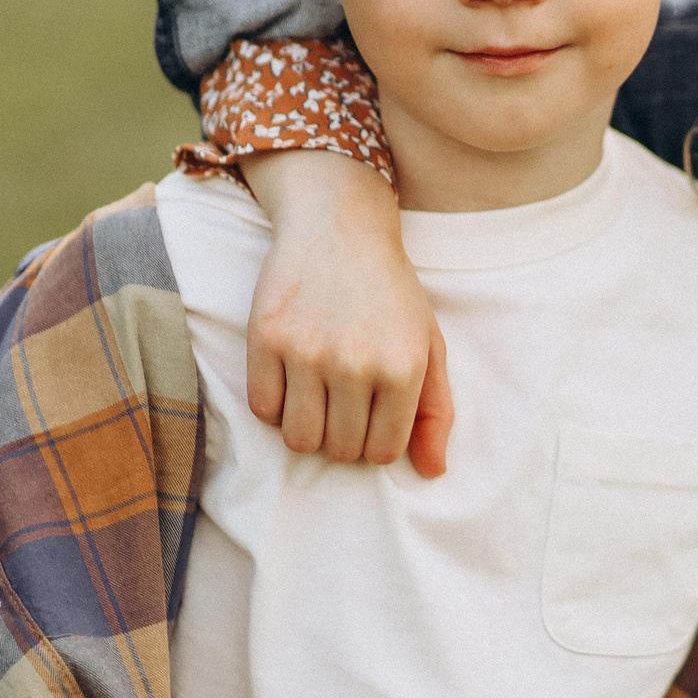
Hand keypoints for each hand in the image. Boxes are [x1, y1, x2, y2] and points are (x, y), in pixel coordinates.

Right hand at [236, 150, 453, 476]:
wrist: (340, 225)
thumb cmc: (389, 291)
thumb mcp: (427, 344)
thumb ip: (435, 411)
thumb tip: (432, 472)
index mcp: (403, 368)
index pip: (381, 453)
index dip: (373, 443)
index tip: (370, 417)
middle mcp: (356, 364)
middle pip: (338, 450)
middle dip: (340, 436)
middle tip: (342, 401)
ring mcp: (307, 351)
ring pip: (298, 438)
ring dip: (306, 426)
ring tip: (315, 394)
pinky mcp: (266, 337)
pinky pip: (262, 409)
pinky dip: (274, 404)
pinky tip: (290, 376)